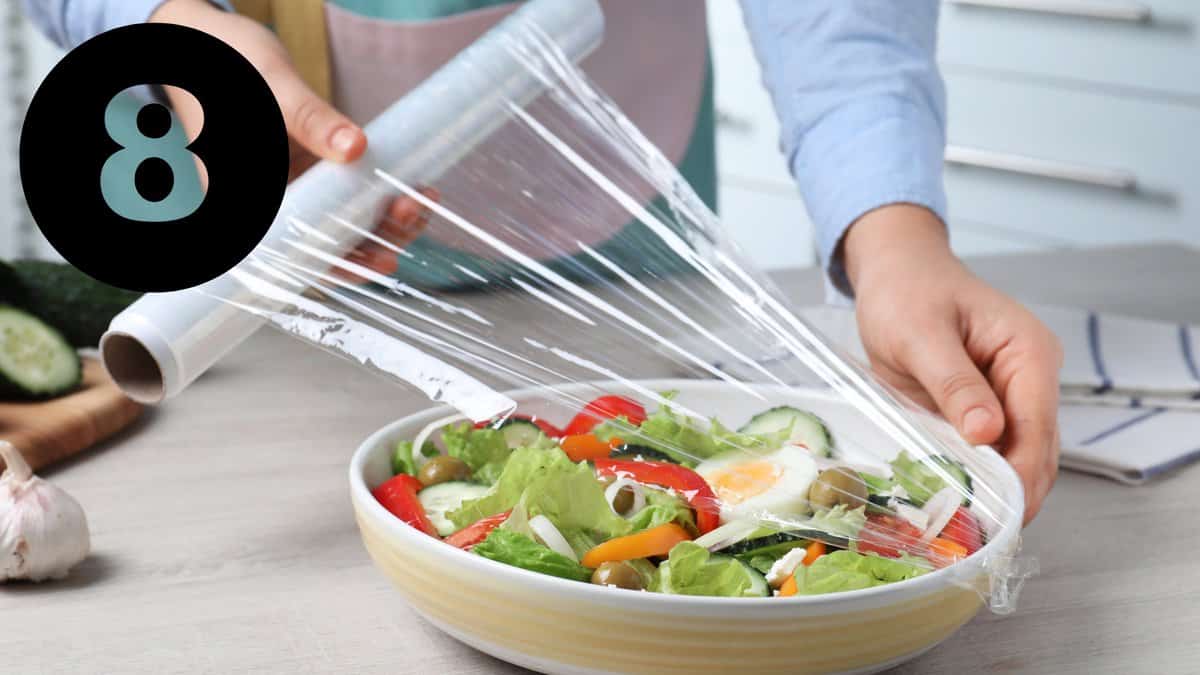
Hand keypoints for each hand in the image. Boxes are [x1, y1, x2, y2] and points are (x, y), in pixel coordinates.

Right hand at [150, 0, 426, 270]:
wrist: (210, 41)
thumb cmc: (227, 63)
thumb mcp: (272, 87)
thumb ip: (310, 119)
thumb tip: (354, 147)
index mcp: (247, 198)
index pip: (297, 252)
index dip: (341, 264)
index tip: (380, 260)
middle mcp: (268, 204)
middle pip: (326, 243)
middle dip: (375, 239)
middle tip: (411, 214)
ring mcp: (290, 189)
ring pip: (342, 222)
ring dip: (383, 221)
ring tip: (420, 202)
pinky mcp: (309, 173)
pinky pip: (347, 194)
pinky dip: (379, 195)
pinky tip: (413, 188)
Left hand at [842, 205, 1061, 523]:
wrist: (894, 272)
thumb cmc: (907, 292)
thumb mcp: (920, 333)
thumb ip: (954, 382)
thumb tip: (987, 433)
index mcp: (1029, 354)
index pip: (1037, 428)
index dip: (1021, 476)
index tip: (998, 515)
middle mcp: (1031, 379)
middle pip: (1035, 452)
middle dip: (1012, 494)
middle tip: (977, 537)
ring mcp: (1011, 397)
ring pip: (1015, 459)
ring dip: (994, 492)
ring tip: (965, 531)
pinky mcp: (984, 410)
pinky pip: (986, 452)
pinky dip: (973, 477)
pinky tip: (953, 504)